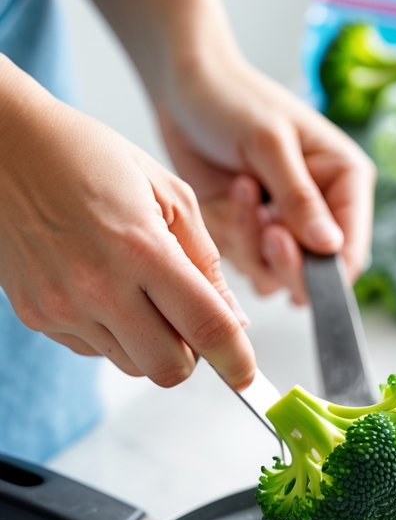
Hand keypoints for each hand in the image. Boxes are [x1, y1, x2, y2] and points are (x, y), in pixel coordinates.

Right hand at [0, 62, 255, 387]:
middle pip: (170, 369)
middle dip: (191, 355)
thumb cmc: (87, 156)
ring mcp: (63, 307)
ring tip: (138, 291)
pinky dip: (112, 332)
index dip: (237, 361)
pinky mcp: (37, 316)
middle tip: (188, 321)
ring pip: (133, 364)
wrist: (1, 145)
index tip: (247, 374)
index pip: (207, 329)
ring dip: (150, 343)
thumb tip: (235, 321)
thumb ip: (207, 262)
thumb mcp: (167, 193)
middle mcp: (99, 286)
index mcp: (141, 249)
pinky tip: (102, 287)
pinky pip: (95, 350)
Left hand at [155, 57, 375, 303]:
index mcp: (345, 181)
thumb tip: (331, 246)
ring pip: (277, 274)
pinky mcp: (253, 236)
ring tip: (239, 190)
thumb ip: (299, 198)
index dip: (329, 271)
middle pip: (317, 274)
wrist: (183, 92)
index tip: (298, 262)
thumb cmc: (231, 99)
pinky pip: (246, 264)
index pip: (352, 248)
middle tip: (269, 233)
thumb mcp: (269, 143)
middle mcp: (322, 210)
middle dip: (286, 260)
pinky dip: (231, 238)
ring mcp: (286, 227)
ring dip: (251, 244)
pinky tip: (225, 196)